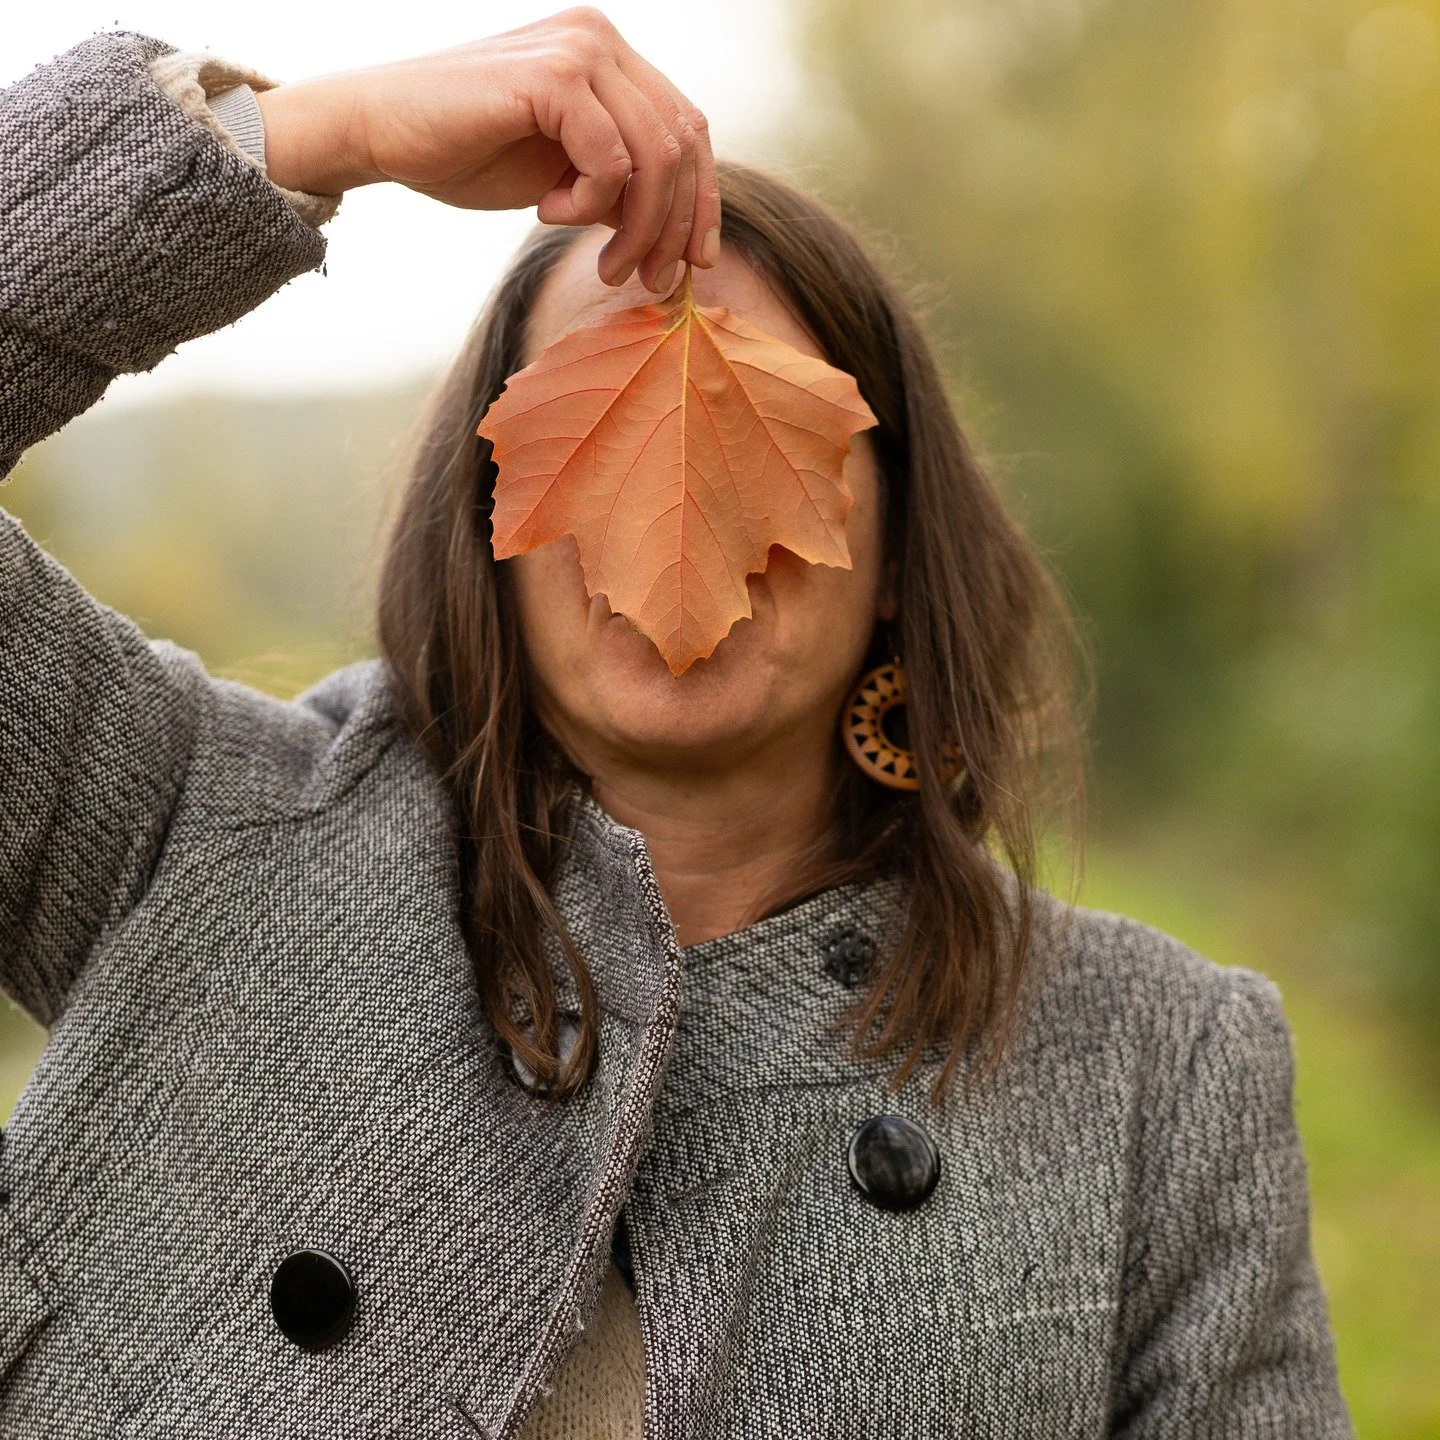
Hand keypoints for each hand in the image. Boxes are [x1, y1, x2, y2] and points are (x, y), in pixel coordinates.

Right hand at [254, 8, 718, 291]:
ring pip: (657, 157)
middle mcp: (602, 39)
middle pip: (684, 145)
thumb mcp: (565, 176)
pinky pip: (611, 159)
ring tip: (604, 263)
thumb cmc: (465, 153)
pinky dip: (589, 204)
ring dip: (638, 228)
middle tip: (647, 281)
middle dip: (675, 228)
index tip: (695, 263)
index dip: (701, 202)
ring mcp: (580, 49)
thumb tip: (682, 236)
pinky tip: (547, 213)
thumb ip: (621, 187)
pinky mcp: (552, 75)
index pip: (689, 129)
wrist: (379, 131)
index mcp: (610, 56)